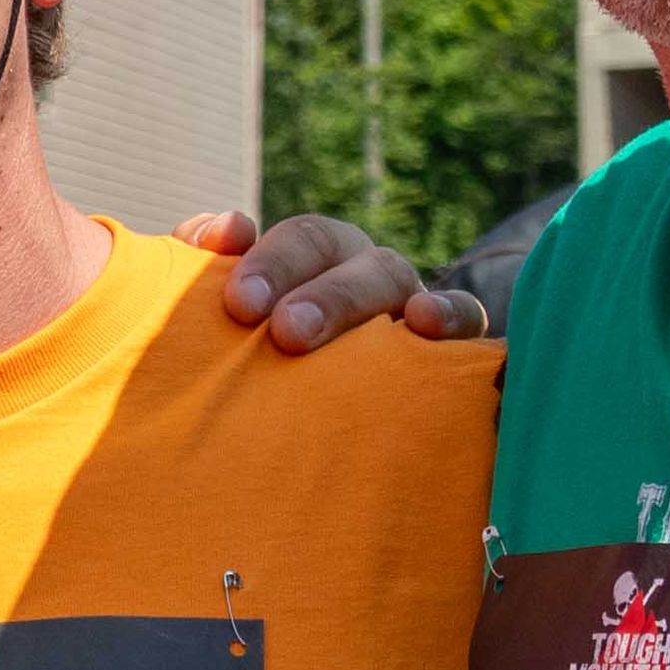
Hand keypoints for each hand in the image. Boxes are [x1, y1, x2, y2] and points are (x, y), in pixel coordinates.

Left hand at [183, 207, 489, 350]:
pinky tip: (424, 324)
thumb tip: (219, 234)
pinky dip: (450, 314)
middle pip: (336, 249)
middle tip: (282, 331)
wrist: (332, 435)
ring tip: (325, 332)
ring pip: (391, 275)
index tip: (238, 303)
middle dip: (304, 282)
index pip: (297, 239)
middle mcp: (358, 269)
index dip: (269, 259)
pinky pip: (465, 319)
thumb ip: (203, 271)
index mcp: (313, 257)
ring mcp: (404, 302)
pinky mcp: (448, 347)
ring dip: (355, 299)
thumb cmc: (262, 363)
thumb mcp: (232, 318)